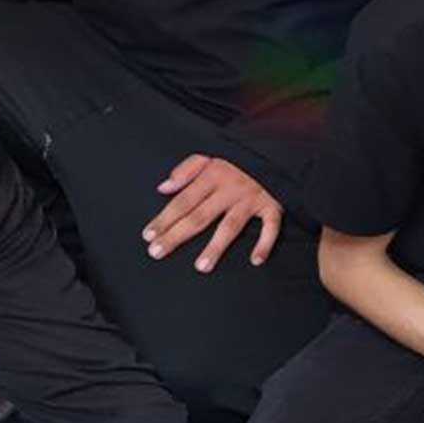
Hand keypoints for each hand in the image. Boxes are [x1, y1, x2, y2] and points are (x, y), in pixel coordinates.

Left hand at [143, 154, 282, 272]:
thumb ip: (185, 170)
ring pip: (231, 227)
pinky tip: (256, 261)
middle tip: (157, 253)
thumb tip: (163, 188)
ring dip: (216, 248)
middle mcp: (230, 189)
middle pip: (200, 216)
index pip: (183, 201)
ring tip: (201, 267)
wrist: (274, 155)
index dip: (165, 219)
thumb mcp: (209, 157)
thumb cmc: (238, 160)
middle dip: (177, 236)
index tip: (148, 236)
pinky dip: (265, 244)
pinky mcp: (272, 206)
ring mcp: (251, 199)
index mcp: (212, 175)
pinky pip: (270, 227)